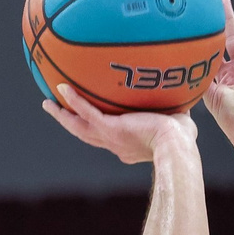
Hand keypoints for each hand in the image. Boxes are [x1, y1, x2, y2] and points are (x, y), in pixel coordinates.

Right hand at [41, 81, 196, 164]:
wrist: (176, 145)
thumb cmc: (182, 139)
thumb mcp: (177, 121)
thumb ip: (175, 110)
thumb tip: (184, 94)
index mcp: (129, 146)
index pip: (110, 138)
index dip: (99, 130)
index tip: (93, 121)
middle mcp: (116, 145)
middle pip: (86, 134)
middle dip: (71, 124)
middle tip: (56, 112)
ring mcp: (111, 138)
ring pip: (79, 127)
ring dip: (63, 116)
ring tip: (48, 103)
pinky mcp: (111, 128)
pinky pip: (87, 112)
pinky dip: (74, 100)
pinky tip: (61, 87)